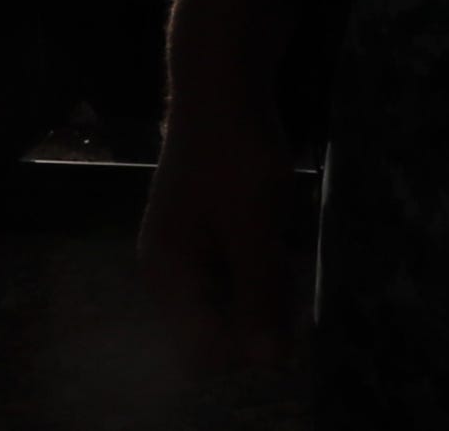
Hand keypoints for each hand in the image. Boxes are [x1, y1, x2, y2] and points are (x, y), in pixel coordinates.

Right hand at [137, 84, 308, 375]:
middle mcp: (169, 270)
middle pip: (217, 327)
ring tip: (277, 242)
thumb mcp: (252, 231)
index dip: (245, 347)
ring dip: (263, 288)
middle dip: (258, 316)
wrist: (221, 85)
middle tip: (282, 267)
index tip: (281, 317)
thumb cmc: (231, 157)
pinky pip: (236, 272)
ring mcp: (187, 250)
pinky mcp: (207, 233)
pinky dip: (260, 267)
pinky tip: (275, 236)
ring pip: (232, 300)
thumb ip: (258, 297)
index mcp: (166, 274)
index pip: (201, 351)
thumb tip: (269, 364)